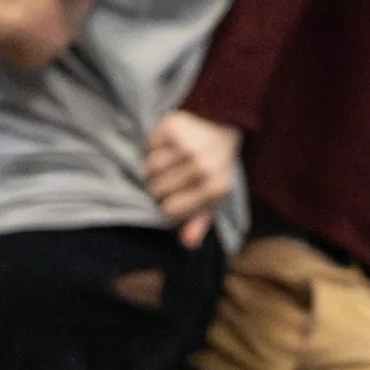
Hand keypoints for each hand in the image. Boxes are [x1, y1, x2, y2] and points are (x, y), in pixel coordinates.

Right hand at [142, 109, 243, 246]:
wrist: (221, 125)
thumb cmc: (214, 168)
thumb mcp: (213, 197)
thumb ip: (200, 222)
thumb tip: (187, 243)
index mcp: (214, 187)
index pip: (169, 209)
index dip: (165, 204)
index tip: (171, 196)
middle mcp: (202, 167)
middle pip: (156, 189)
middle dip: (157, 185)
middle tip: (168, 176)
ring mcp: (188, 145)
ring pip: (149, 168)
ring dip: (151, 166)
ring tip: (166, 161)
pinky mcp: (173, 126)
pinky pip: (147, 146)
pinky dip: (151, 147)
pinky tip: (166, 145)